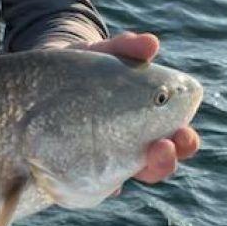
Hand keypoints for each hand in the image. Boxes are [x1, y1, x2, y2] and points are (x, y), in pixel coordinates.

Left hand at [81, 31, 201, 184]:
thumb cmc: (86, 68)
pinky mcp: (74, 168)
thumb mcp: (104, 54)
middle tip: (163, 147)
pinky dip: (95, 181)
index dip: (183, 142)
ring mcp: (103, 160)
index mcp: (147, 124)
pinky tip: (98, 179)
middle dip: (166, 161)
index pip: (174, 140)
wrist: (43, 79)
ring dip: (134, 172)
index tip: (182, 134)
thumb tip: (151, 43)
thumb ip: (126, 47)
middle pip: (156, 165)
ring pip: (126, 176)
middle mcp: (129, 147)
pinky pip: (86, 182)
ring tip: (136, 165)